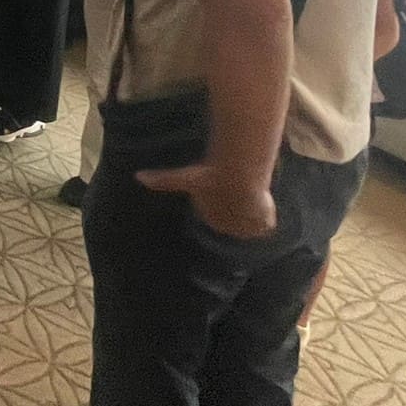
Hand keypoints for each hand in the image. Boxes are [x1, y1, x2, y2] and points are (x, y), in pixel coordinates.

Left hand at [136, 163, 277, 238]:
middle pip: (234, 219)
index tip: (226, 188)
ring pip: (251, 223)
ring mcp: (247, 229)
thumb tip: (138, 176)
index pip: (216, 214)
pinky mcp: (264, 225)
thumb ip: (161, 180)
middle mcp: (228, 228)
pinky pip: (267, 225)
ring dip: (253, 213)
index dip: (222, 200)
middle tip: (240, 189)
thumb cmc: (211, 177)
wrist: (237, 178)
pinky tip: (263, 203)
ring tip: (253, 195)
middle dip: (237, 208)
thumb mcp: (184, 178)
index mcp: (210, 218)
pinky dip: (267, 216)